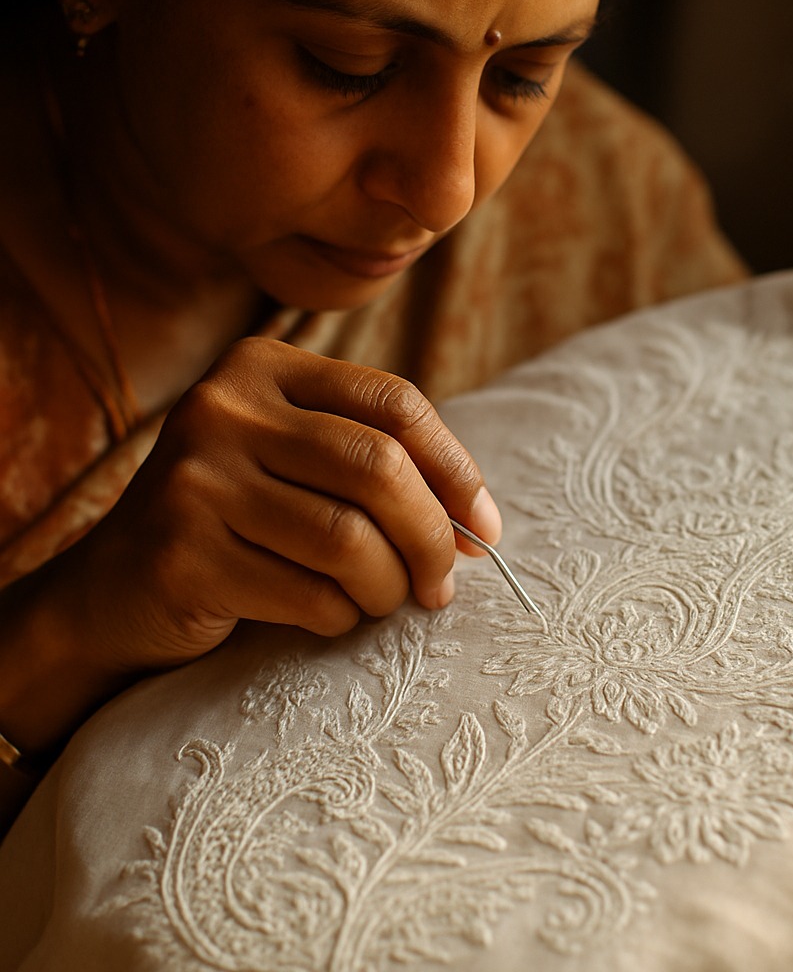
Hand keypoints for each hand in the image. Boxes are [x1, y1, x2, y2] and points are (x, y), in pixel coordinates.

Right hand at [0, 338, 500, 753]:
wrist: (114, 593)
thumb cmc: (238, 528)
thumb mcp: (298, 469)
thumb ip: (378, 470)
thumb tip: (480, 523)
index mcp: (264, 367)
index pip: (394, 403)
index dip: (456, 469)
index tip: (486, 528)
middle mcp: (224, 407)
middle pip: (378, 467)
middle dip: (432, 538)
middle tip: (443, 586)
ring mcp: (195, 477)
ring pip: (349, 538)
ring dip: (387, 587)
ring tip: (384, 602)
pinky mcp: (182, 552)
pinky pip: (309, 594)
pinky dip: (340, 617)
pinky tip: (329, 617)